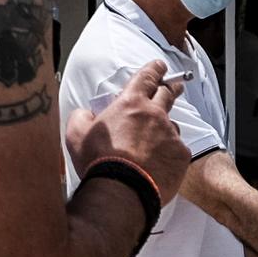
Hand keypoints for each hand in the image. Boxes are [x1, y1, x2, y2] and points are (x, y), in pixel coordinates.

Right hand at [82, 58, 194, 197]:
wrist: (122, 190)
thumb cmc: (99, 161)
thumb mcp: (76, 134)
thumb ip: (82, 117)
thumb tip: (86, 114)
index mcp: (130, 103)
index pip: (146, 77)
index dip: (154, 69)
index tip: (159, 66)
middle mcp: (154, 114)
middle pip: (168, 94)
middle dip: (172, 87)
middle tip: (175, 86)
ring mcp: (170, 134)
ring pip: (172, 126)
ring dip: (165, 128)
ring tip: (157, 140)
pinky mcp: (180, 155)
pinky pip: (177, 150)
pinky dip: (170, 154)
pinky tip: (160, 164)